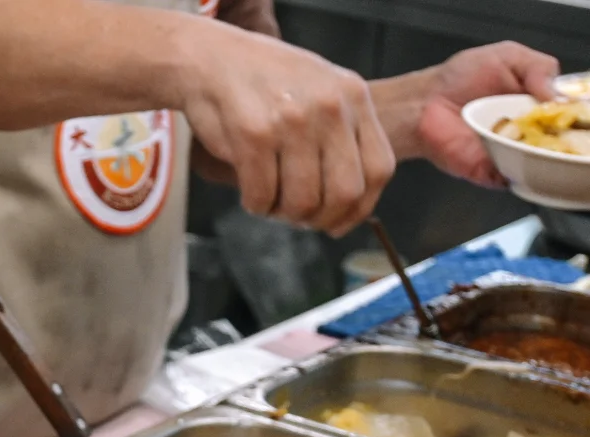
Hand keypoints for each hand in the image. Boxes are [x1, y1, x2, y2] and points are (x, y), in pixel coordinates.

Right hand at [179, 21, 394, 235]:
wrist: (211, 59)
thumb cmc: (263, 85)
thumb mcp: (320, 94)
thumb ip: (341, 135)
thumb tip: (347, 203)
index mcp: (353, 97)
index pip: (379, 169)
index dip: (360, 208)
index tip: (337, 222)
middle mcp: (330, 107)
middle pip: (344, 192)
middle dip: (319, 218)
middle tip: (297, 218)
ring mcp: (293, 120)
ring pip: (302, 201)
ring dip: (282, 214)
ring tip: (269, 201)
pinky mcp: (253, 134)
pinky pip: (262, 195)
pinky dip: (255, 205)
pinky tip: (250, 194)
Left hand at [408, 43, 559, 185]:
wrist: (423, 104)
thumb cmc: (460, 79)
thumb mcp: (508, 57)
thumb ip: (539, 68)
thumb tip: (557, 95)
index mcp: (540, 103)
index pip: (571, 114)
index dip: (576, 114)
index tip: (573, 110)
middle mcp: (531, 131)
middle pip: (563, 142)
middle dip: (564, 135)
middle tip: (553, 123)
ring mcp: (513, 153)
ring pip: (543, 163)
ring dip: (542, 152)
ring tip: (530, 135)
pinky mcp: (493, 172)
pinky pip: (514, 178)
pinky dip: (517, 170)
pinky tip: (512, 154)